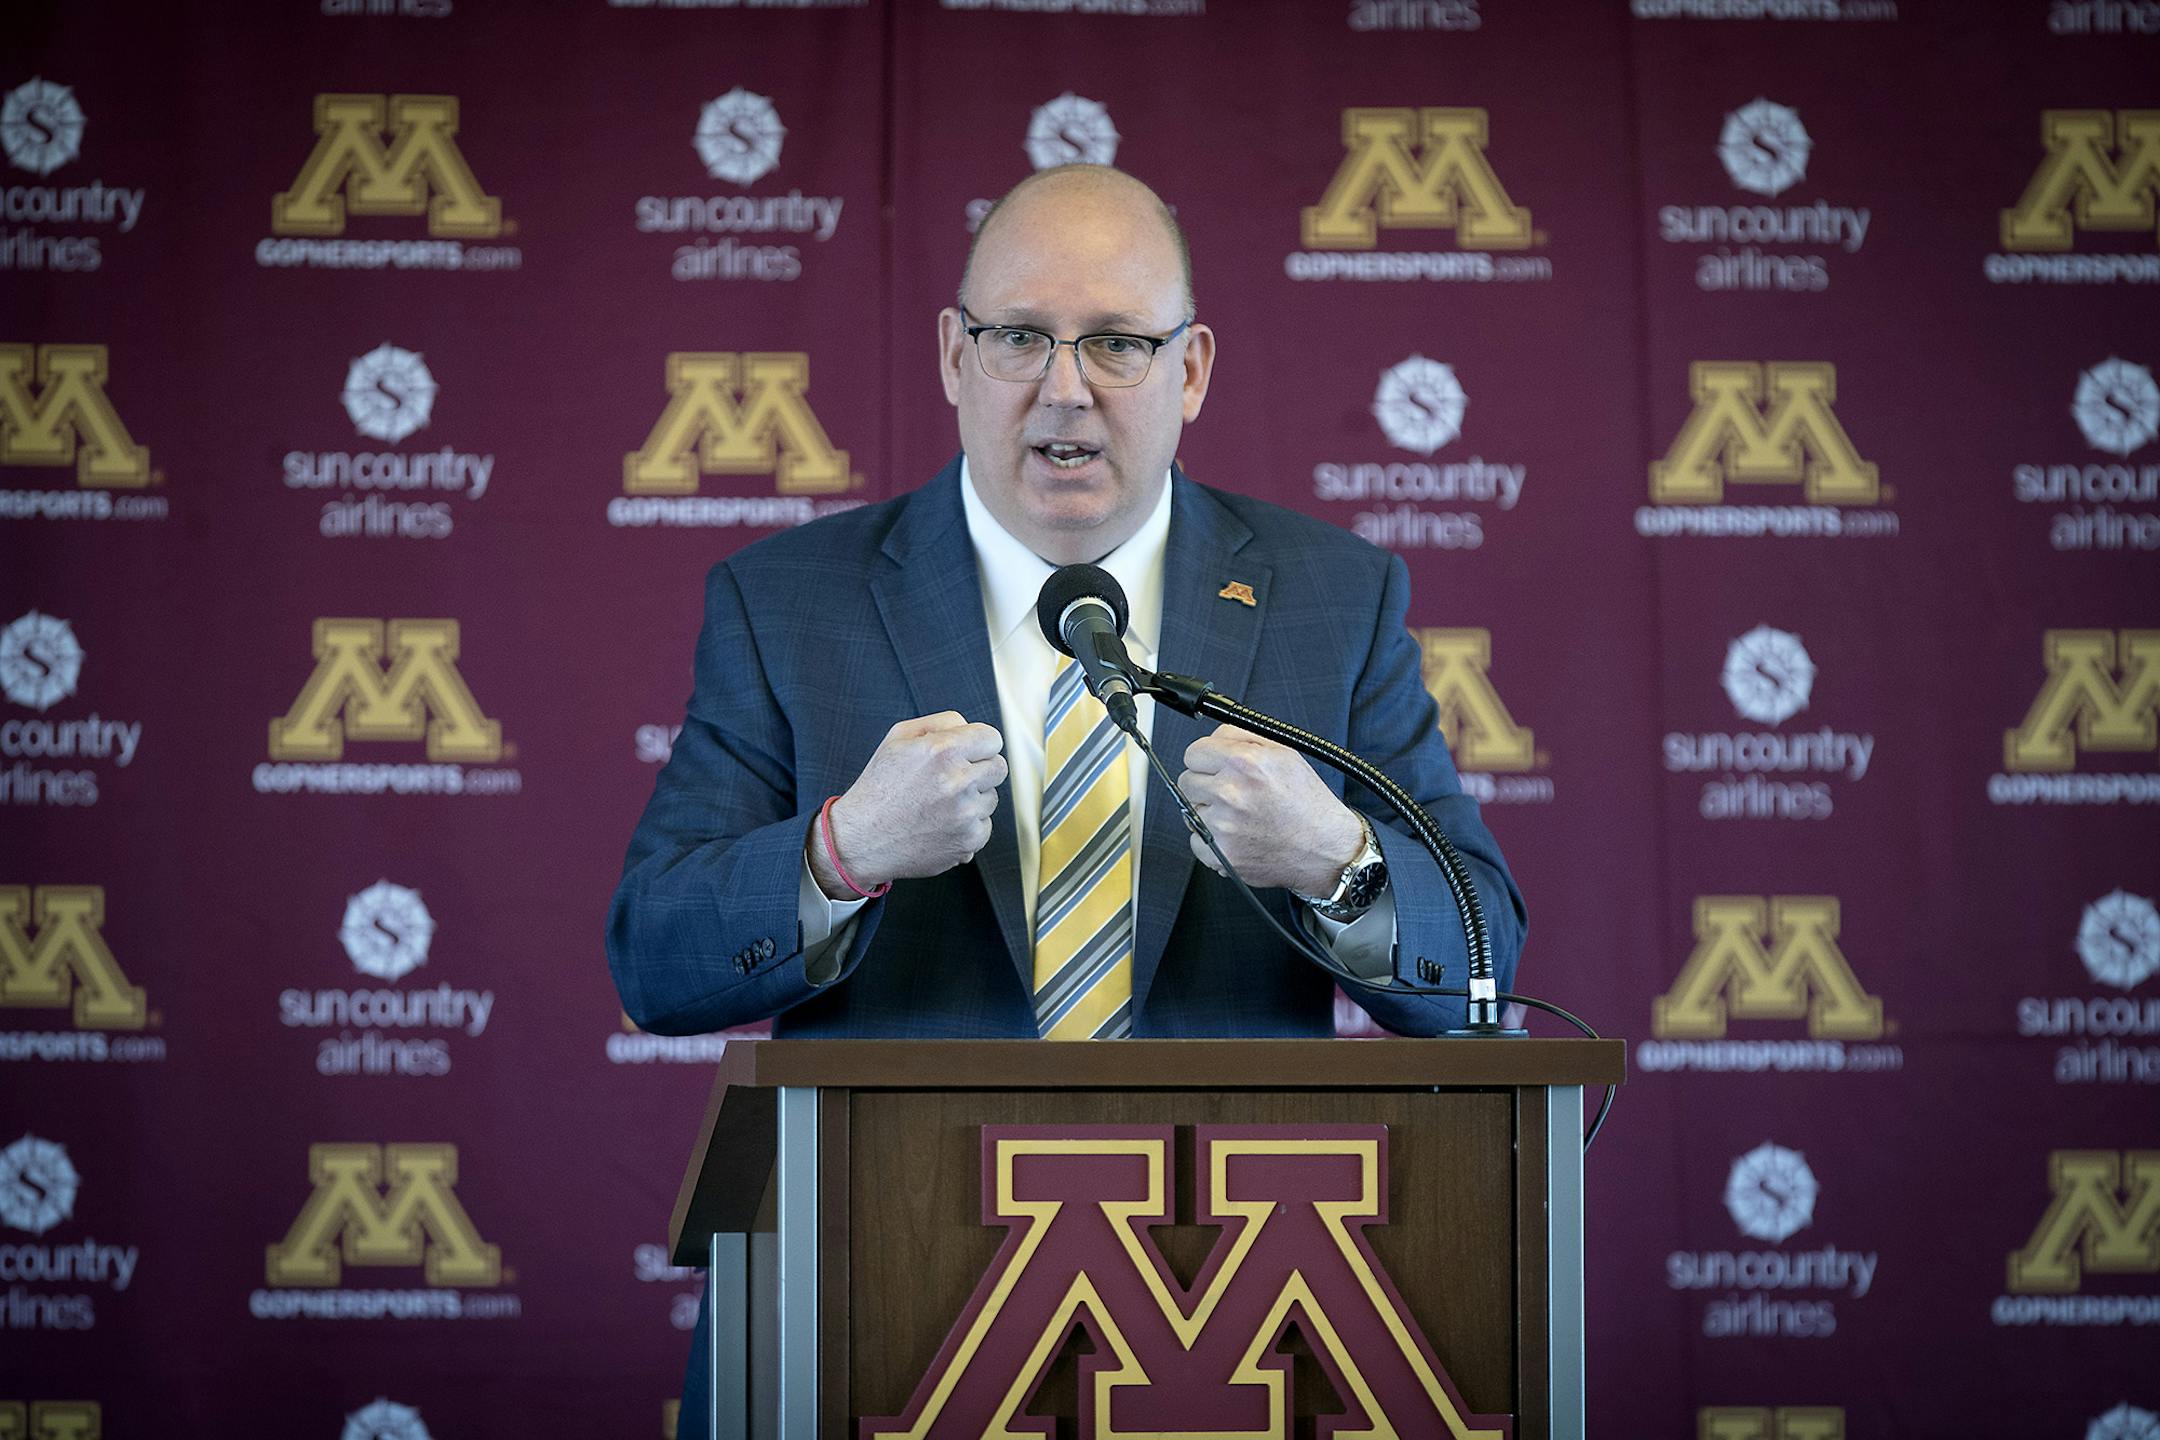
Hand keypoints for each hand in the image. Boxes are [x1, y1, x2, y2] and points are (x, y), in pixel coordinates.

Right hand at [810, 712, 1005, 896]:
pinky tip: (940, 825)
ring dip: (972, 800)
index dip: (980, 744)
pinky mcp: (969, 841)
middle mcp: (958, 782)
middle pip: (998, 768)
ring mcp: (966, 815)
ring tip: (938, 805)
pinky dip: (968, 826)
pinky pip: (985, 826)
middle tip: (952, 779)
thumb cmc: (879, 787)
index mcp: (942, 751)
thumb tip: (970, 727)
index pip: (992, 738)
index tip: (969, 753)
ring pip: (991, 798)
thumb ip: (941, 722)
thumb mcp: (898, 738)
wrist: (862, 839)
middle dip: (979, 770)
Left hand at [1178, 725, 1364, 894]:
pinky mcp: (1220, 853)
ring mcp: (1223, 826)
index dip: (1205, 760)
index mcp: (1244, 763)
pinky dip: (1211, 840)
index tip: (1212, 768)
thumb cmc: (1308, 804)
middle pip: (1187, 782)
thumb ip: (1242, 737)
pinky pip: (1196, 840)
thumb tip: (1214, 736)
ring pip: (1190, 812)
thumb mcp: (1284, 754)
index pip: (1193, 753)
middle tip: (1230, 794)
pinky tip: (1236, 835)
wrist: (1325, 848)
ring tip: (1239, 816)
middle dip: (1205, 785)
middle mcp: (1230, 793)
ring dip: (1208, 813)